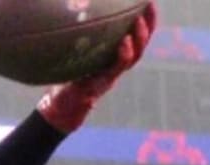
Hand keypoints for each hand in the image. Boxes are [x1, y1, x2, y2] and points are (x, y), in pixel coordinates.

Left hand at [38, 3, 155, 133]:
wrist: (59, 109)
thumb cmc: (64, 80)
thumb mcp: (74, 56)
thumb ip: (80, 41)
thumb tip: (72, 12)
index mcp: (112, 58)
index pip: (135, 36)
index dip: (146, 19)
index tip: (148, 1)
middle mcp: (116, 66)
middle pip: (142, 44)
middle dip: (150, 24)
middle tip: (150, 6)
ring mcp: (111, 75)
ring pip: (135, 56)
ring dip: (140, 38)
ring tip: (139, 22)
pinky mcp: (103, 83)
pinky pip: (119, 67)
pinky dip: (124, 54)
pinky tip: (124, 42)